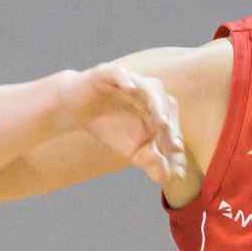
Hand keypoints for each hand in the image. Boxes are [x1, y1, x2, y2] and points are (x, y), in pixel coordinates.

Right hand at [56, 64, 189, 187]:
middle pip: (164, 101)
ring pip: (148, 86)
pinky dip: (125, 79)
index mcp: (155, 107)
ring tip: (160, 121)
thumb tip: (167, 178)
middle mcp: (146, 91)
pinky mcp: (107, 73)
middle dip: (168, 121)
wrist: (75, 109)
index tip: (177, 154)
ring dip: (155, 102)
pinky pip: (118, 73)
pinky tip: (129, 88)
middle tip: (171, 141)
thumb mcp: (130, 149)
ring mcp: (129, 80)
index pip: (170, 119)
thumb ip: (150, 161)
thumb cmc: (108, 125)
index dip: (174, 136)